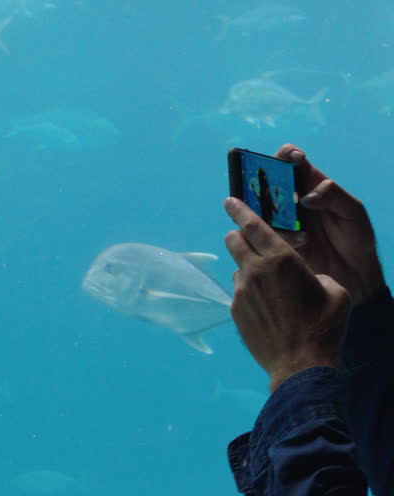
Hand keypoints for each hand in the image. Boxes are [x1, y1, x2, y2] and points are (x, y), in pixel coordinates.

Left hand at [224, 197, 350, 390]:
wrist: (301, 364)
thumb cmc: (325, 326)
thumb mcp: (334, 291)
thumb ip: (315, 274)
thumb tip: (305, 276)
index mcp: (282, 259)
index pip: (253, 225)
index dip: (240, 209)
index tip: (230, 200)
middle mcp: (256, 270)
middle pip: (233, 240)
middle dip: (238, 235)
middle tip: (246, 238)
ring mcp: (242, 290)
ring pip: (236, 267)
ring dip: (247, 268)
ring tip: (267, 284)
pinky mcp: (235, 309)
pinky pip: (239, 291)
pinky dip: (249, 292)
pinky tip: (266, 307)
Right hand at [274, 143, 383, 305]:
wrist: (353, 276)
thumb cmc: (356, 240)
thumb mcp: (354, 213)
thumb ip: (335, 196)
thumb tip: (307, 195)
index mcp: (310, 185)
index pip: (291, 160)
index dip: (286, 155)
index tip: (290, 158)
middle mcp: (291, 198)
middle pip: (266, 179)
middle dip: (261, 179)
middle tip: (269, 189)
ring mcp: (280, 218)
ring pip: (257, 204)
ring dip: (263, 209)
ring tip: (282, 221)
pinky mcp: (273, 238)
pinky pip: (258, 229)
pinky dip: (266, 232)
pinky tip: (288, 241)